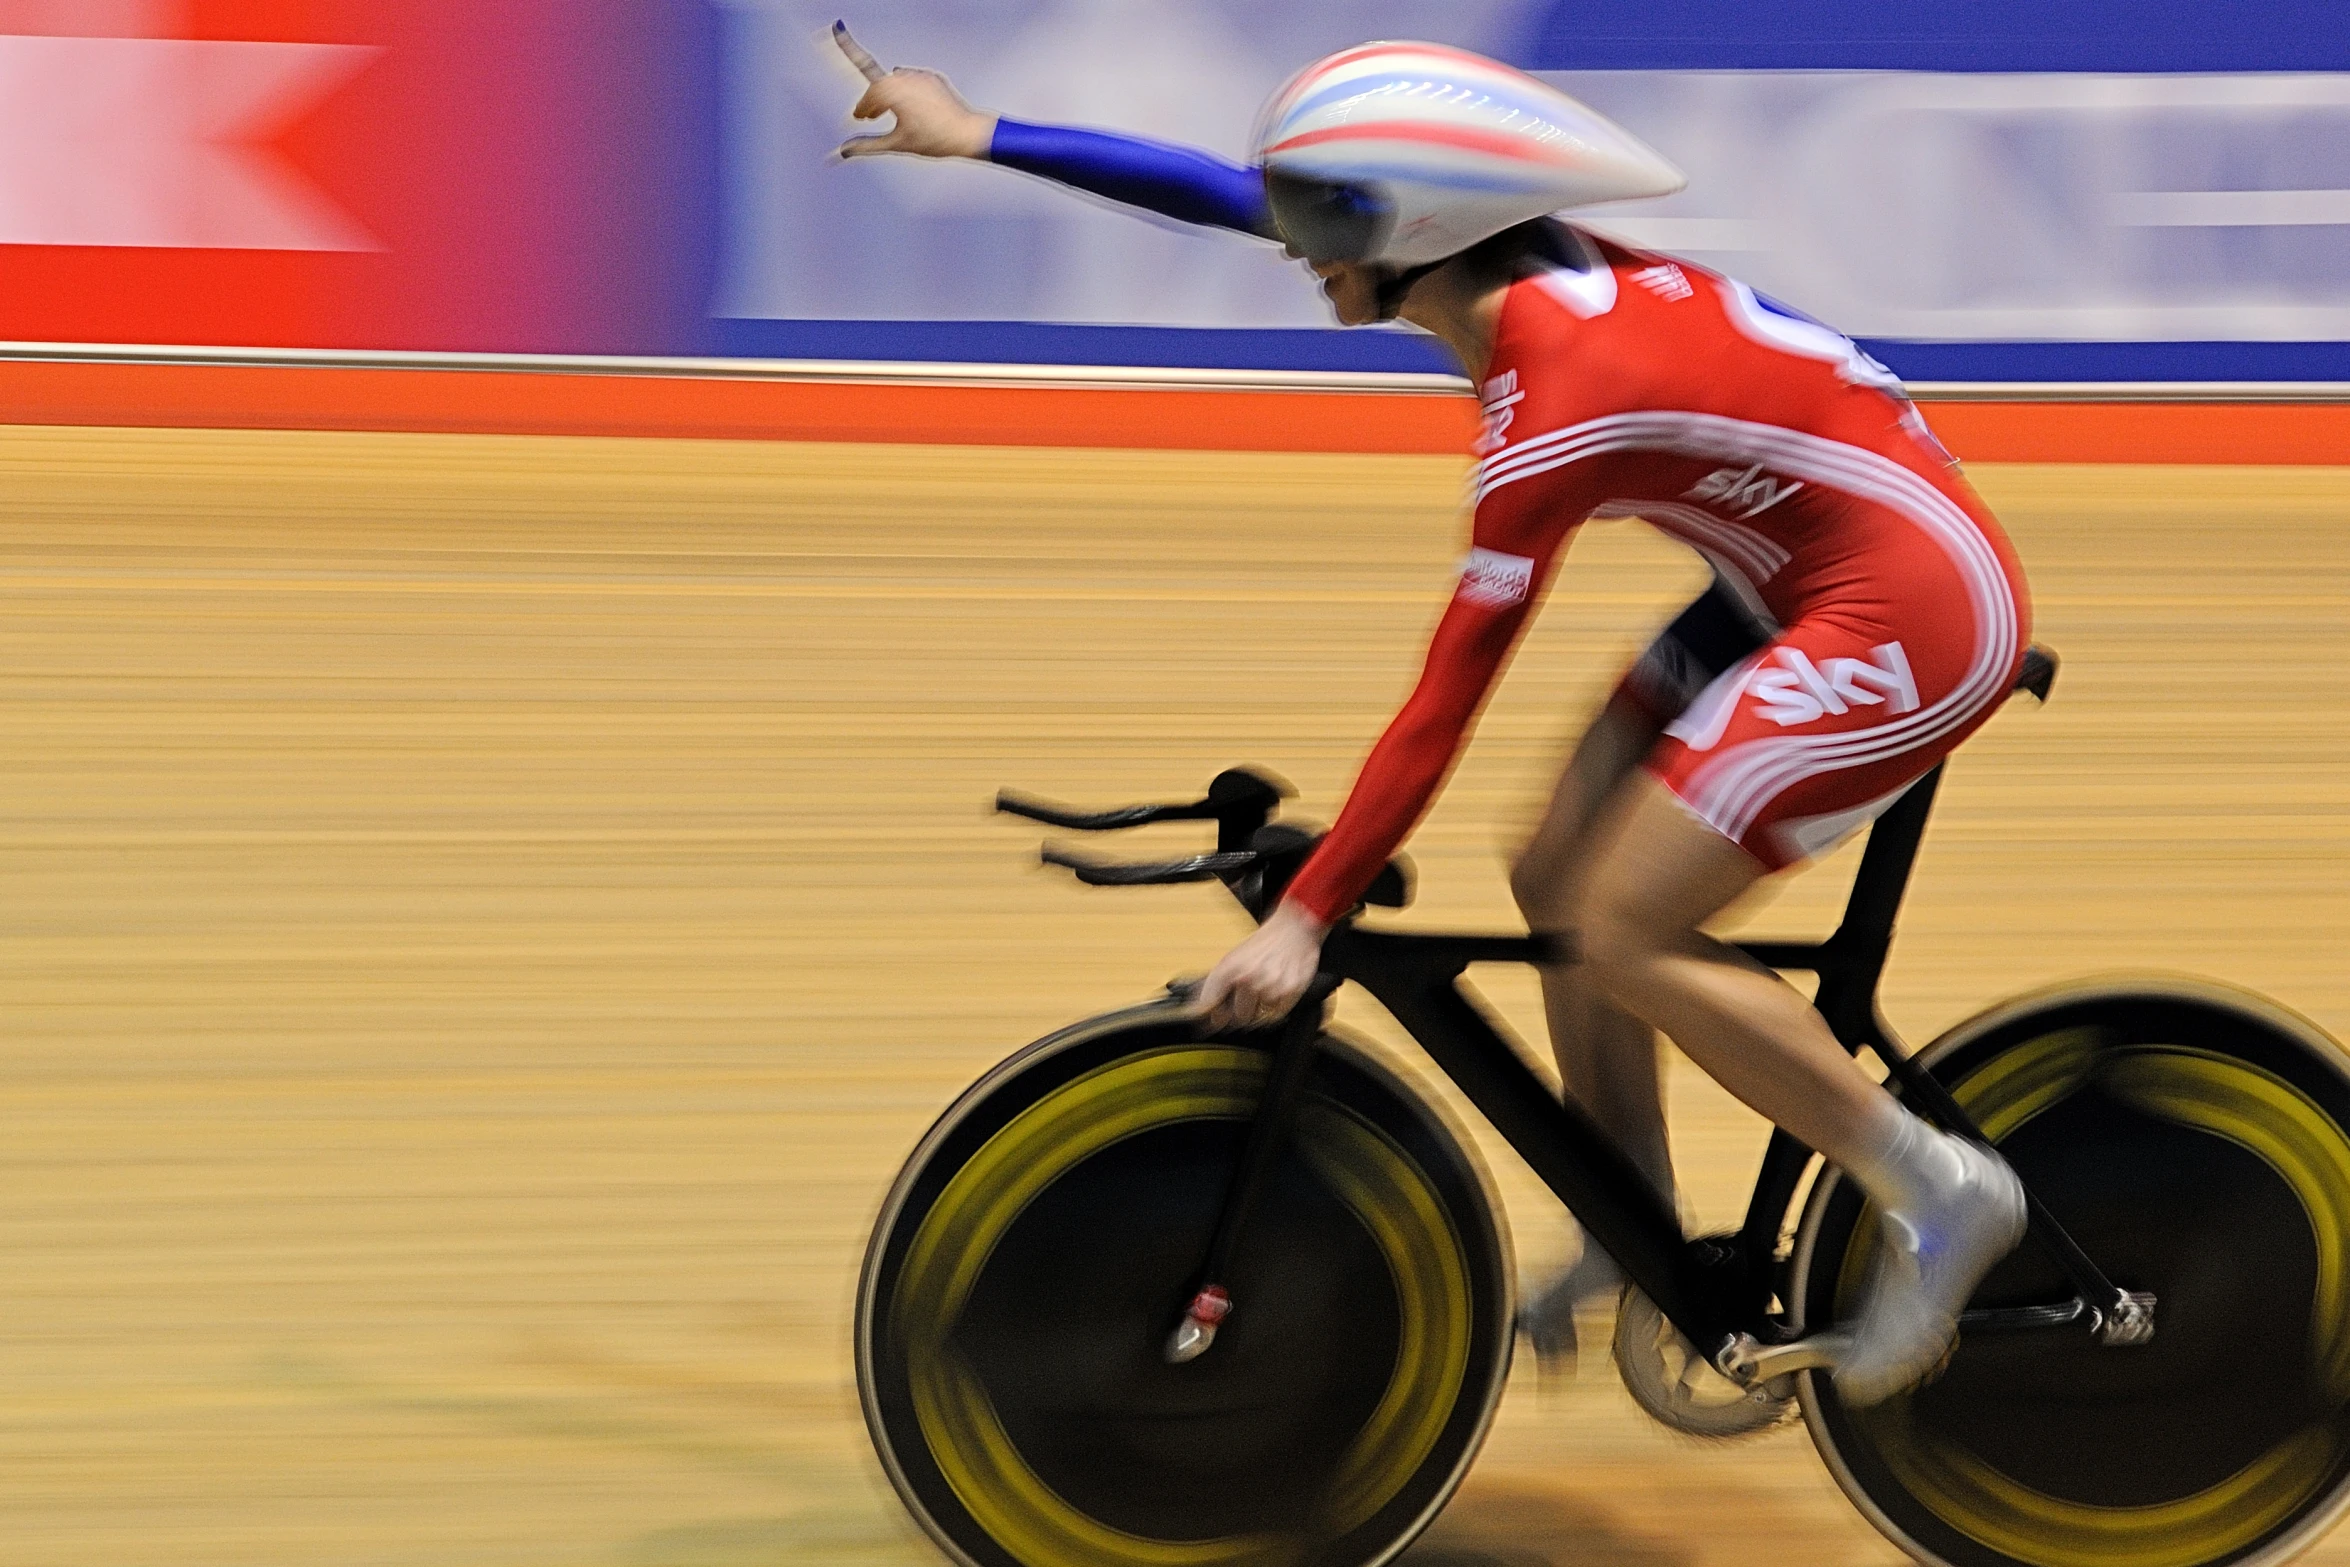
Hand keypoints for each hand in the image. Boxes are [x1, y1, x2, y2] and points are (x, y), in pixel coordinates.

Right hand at [833, 27, 994, 160]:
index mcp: (892, 92)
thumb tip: (842, 151)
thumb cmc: (934, 139)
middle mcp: (904, 78)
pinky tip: (910, 104)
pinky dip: (906, 90)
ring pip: (894, 81)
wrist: (967, 132)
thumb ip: (866, 146)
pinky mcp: (932, 76)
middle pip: (879, 86)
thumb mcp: (896, 144)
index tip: (859, 117)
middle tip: (869, 117)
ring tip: (890, 112)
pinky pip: (912, 79)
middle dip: (873, 101)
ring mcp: (919, 75)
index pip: (867, 95)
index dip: (861, 108)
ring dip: (888, 94)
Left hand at [1194, 902, 1329, 1032]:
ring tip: (1266, 986)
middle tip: (1249, 997)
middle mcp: (1249, 978)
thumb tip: (1201, 1007)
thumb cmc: (1264, 943)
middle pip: (1238, 1017)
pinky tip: (1277, 988)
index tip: (1210, 1023)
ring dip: (1261, 1007)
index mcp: (1230, 968)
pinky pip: (1277, 1014)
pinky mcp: (1290, 992)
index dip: (1210, 1016)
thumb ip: (1218, 982)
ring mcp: (1270, 986)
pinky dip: (1276, 1006)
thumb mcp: (1235, 956)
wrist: (1294, 928)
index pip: (1210, 1003)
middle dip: (1242, 1011)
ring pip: (1259, 1017)